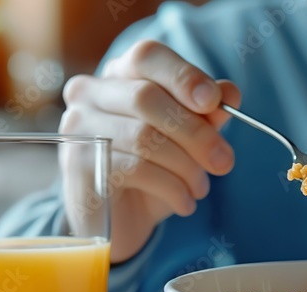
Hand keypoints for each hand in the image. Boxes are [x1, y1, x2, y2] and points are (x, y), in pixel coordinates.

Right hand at [59, 40, 241, 262]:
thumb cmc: (155, 172)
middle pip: (147, 98)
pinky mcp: (78, 164)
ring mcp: (78, 127)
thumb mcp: (188, 141)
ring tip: (200, 188)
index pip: (147, 56)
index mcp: (119, 75)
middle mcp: (89, 93)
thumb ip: (206, 114)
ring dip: (186, 167)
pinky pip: (135, 169)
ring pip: (144, 137)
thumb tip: (228, 93)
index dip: (183, 76)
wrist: (120, 222)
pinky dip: (172, 188)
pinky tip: (184, 202)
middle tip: (224, 162)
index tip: (214, 102)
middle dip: (196, 133)